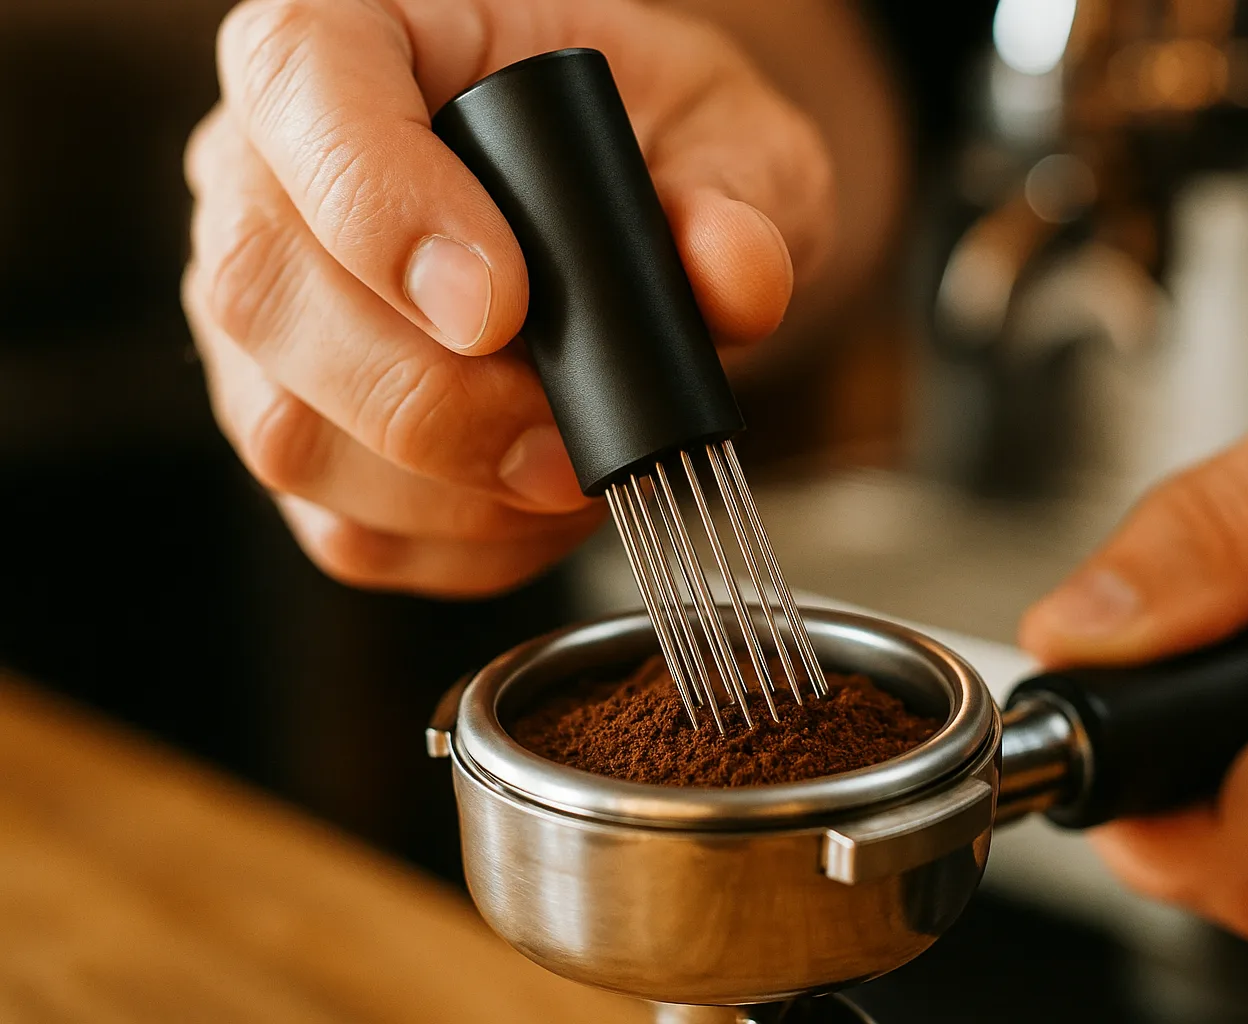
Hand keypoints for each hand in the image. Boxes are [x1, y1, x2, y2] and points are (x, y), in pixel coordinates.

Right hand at [184, 0, 833, 596]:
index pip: (304, 80)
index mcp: (356, 37)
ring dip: (451, 493)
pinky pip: (345, 527)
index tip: (499, 307)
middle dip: (432, 402)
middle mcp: (269, 171)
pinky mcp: (301, 431)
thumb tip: (734, 275)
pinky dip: (462, 546)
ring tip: (577, 474)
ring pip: (288, 433)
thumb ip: (737, 193)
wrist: (645, 218)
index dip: (381, 205)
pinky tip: (543, 509)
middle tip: (567, 444)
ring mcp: (266, 317)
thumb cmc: (657, 145)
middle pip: (267, 292)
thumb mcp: (729, 134)